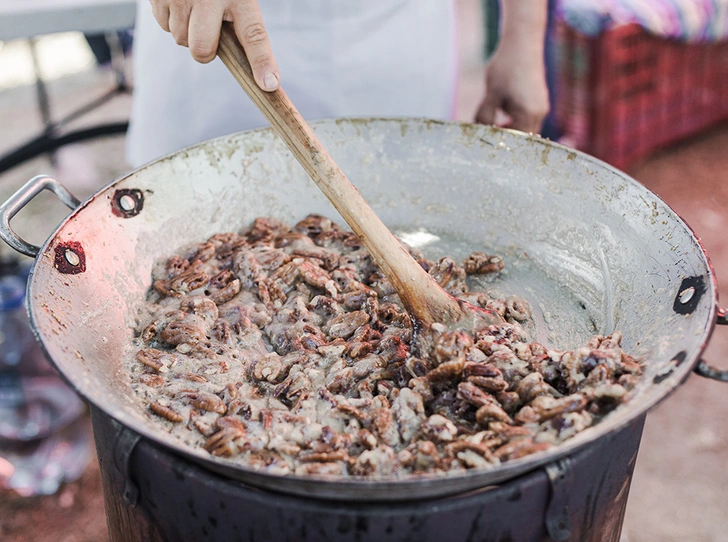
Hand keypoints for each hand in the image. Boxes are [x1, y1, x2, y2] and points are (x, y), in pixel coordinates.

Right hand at [150, 0, 279, 90]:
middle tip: (208, 36)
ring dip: (186, 31)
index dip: (262, 62)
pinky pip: (164, 25)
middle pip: (202, 49)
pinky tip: (179, 1)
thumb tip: (247, 63)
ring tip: (193, 7)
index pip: (254, 34)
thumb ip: (241, 20)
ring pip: (180, 39)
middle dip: (204, 51)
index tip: (269, 84)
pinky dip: (171, 19)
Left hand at [474, 0, 548, 133]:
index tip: (484, 144)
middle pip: (522, 138)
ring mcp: (541, 106)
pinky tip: (500, 114)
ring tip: (491, 125)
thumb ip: (485, 117)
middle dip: (505, 139)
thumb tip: (478, 133)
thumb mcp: (491, 94)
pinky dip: (514, 120)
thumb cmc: (506, 67)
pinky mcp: (538, 100)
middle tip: (486, 137)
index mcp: (529, 114)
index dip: (500, 144)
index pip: (515, 141)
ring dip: (509, 129)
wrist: (522, 42)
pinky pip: (527, 118)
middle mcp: (540, 113)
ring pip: (525, 128)